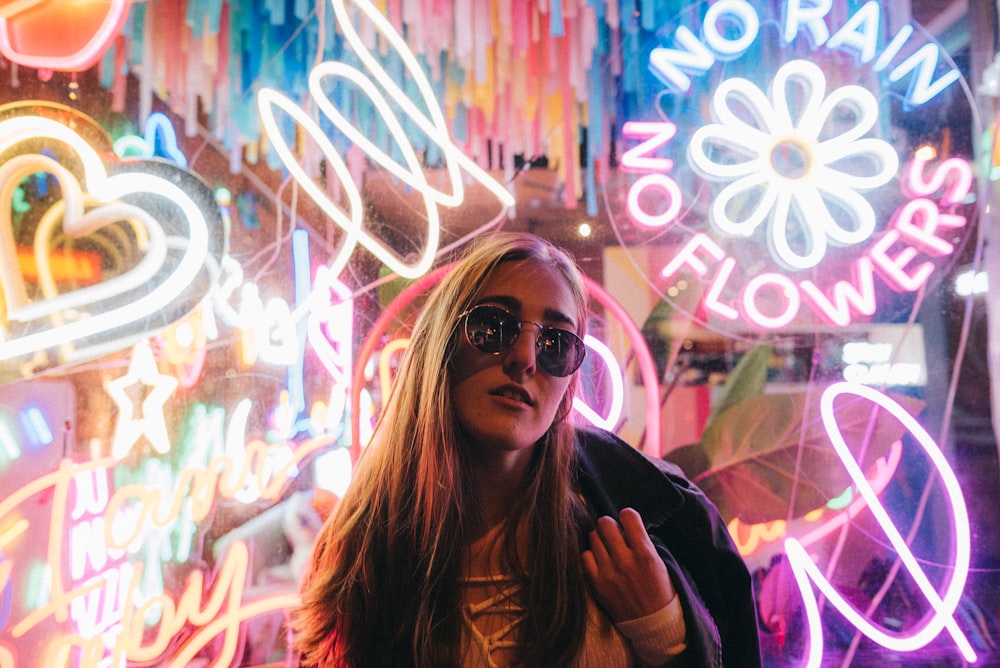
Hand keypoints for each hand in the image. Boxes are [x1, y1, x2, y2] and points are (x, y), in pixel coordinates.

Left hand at [582, 507, 676, 621]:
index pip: (628, 516)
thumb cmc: (659, 590)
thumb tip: (624, 524)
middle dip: (609, 524)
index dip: (627, 516)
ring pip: (593, 538)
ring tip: (608, 549)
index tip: (627, 521)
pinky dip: (591, 556)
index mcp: (645, 553)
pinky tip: (600, 561)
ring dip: (600, 540)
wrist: (652, 624)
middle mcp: (625, 561)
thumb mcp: (659, 563)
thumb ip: (642, 542)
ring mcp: (609, 573)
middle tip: (613, 533)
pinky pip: (585, 557)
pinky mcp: (597, 584)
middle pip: (605, 523)